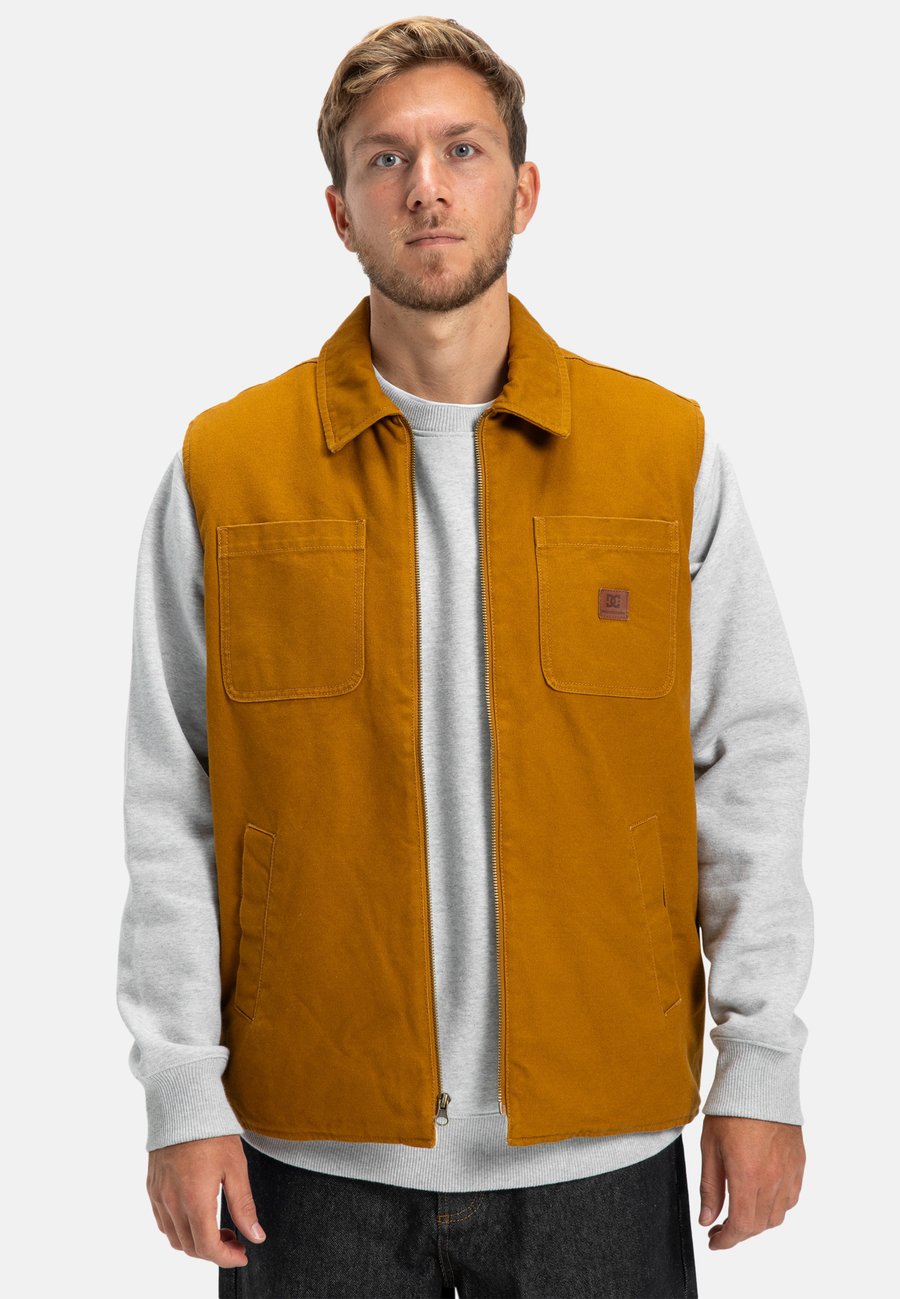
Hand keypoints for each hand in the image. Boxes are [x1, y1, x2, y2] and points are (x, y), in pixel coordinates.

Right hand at [147, 1134, 266, 1267]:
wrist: (184, 1105)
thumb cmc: (212, 1133)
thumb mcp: (236, 1168)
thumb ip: (244, 1206)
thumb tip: (256, 1236)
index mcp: (195, 1200)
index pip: (208, 1247)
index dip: (227, 1258)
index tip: (242, 1254)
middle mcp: (172, 1203)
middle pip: (191, 1247)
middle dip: (215, 1251)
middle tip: (235, 1239)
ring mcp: (159, 1196)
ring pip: (175, 1239)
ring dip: (196, 1243)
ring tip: (218, 1228)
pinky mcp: (152, 1188)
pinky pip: (163, 1222)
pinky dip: (180, 1229)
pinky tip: (197, 1216)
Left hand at [698, 1115, 805, 1249]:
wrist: (760, 1081)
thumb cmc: (731, 1109)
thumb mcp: (710, 1147)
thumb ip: (710, 1187)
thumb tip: (707, 1219)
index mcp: (747, 1175)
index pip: (741, 1225)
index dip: (727, 1240)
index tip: (715, 1242)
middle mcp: (772, 1179)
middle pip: (759, 1225)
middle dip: (738, 1232)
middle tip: (720, 1228)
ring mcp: (789, 1172)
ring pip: (777, 1216)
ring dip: (758, 1221)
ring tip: (740, 1212)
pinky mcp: (798, 1164)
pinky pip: (791, 1198)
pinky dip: (776, 1207)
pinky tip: (762, 1197)